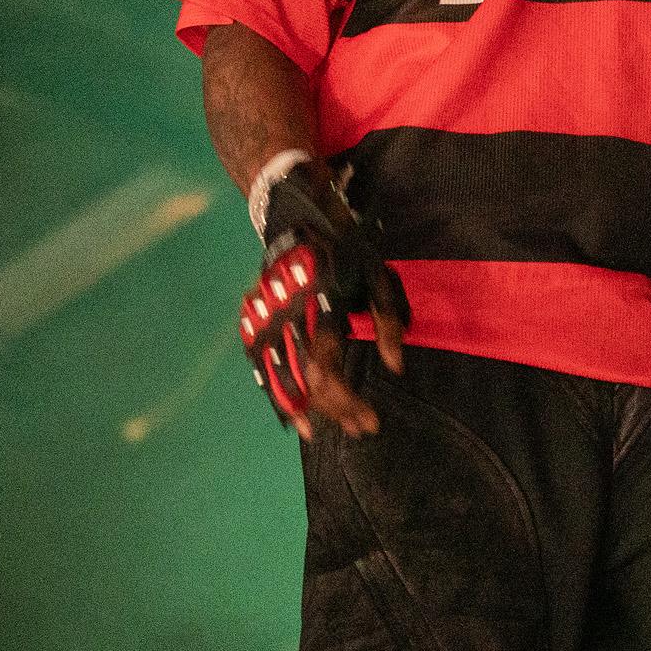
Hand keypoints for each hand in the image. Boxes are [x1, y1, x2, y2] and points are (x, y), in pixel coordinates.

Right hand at [251, 255, 404, 440]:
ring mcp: (267, 320)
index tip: (369, 422)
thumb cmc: (347, 253)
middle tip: (357, 428)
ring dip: (301, 409)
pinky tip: (287, 412)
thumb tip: (395, 366)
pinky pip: (258, 364)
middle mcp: (290, 318)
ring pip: (279, 377)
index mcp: (322, 308)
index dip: (347, 401)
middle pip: (306, 379)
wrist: (301, 219)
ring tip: (318, 431)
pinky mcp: (255, 320)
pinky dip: (271, 392)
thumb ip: (388, 322)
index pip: (329, 368)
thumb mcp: (379, 278)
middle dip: (332, 409)